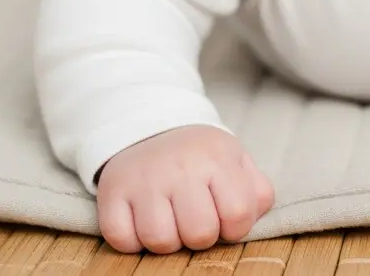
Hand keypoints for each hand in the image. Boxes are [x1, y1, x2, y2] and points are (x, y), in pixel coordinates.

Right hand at [96, 125, 274, 253]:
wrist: (147, 128)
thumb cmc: (199, 156)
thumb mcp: (234, 159)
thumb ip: (256, 189)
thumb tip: (255, 216)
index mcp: (218, 157)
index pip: (239, 214)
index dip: (235, 227)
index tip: (224, 217)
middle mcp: (181, 166)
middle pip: (200, 234)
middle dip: (201, 236)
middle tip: (195, 218)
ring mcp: (144, 179)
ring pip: (160, 242)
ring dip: (167, 240)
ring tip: (169, 218)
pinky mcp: (112, 193)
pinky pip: (122, 241)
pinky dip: (132, 241)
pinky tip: (141, 220)